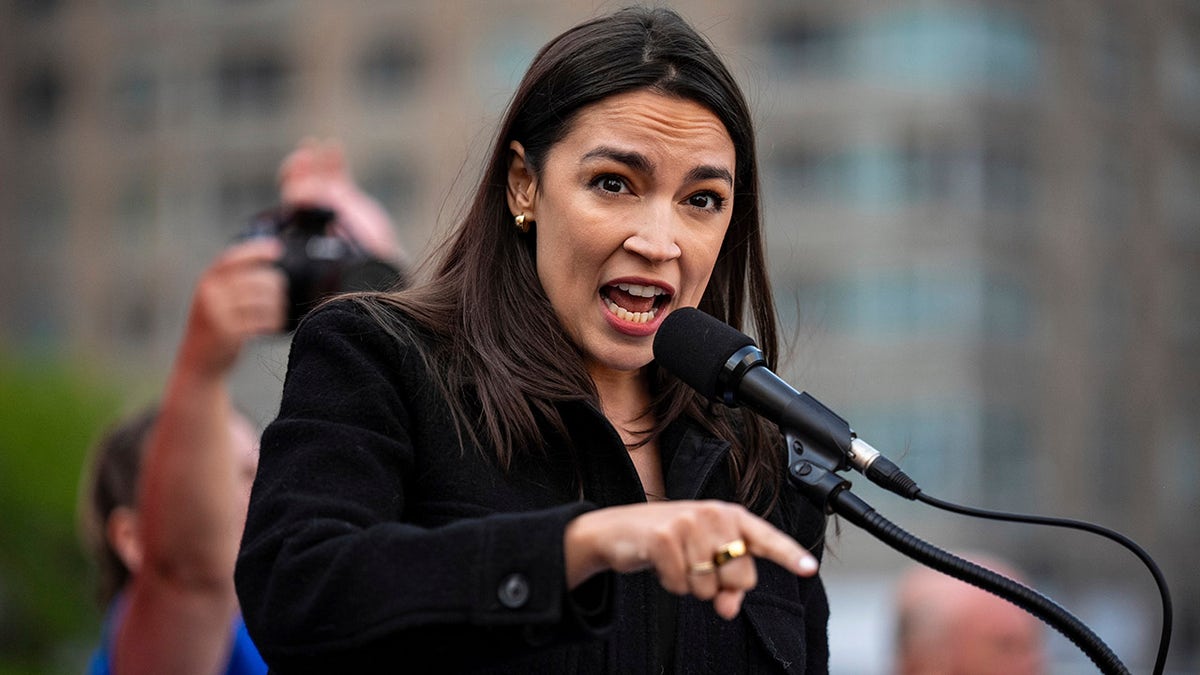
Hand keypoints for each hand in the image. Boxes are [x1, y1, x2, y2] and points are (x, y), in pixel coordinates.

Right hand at [177, 237, 285, 377]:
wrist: (198, 364)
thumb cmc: (214, 330)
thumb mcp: (215, 300)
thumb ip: (232, 282)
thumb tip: (266, 260)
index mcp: (206, 283)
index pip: (233, 258)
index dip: (256, 250)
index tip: (277, 249)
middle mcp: (210, 294)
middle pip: (256, 280)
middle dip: (275, 287)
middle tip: (279, 297)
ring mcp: (218, 314)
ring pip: (263, 300)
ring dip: (276, 307)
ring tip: (275, 315)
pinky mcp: (228, 333)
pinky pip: (262, 321)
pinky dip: (273, 323)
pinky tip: (271, 327)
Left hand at [277, 138, 404, 263]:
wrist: (377, 263)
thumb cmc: (356, 263)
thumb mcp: (337, 251)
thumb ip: (325, 232)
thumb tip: (314, 213)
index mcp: (305, 223)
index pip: (292, 197)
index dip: (292, 182)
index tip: (299, 174)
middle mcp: (313, 210)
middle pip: (301, 181)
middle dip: (300, 167)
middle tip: (304, 156)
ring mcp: (329, 200)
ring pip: (317, 173)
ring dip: (314, 158)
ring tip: (314, 144)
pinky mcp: (346, 194)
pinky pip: (337, 172)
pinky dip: (334, 159)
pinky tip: (334, 146)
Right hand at [564, 500, 818, 618]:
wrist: (617, 530)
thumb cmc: (669, 542)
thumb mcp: (702, 559)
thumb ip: (726, 584)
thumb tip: (729, 608)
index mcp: (729, 514)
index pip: (765, 537)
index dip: (788, 554)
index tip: (809, 568)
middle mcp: (712, 513)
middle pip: (740, 576)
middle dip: (719, 583)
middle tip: (695, 566)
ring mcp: (687, 523)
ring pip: (709, 586)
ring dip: (691, 585)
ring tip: (676, 561)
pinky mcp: (663, 537)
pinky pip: (682, 586)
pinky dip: (671, 584)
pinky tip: (661, 565)